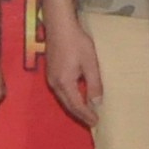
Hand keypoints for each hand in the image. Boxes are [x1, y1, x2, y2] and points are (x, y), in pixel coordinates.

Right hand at [38, 0, 99, 126]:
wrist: (59, 26)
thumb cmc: (76, 43)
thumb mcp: (90, 63)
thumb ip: (94, 84)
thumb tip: (97, 102)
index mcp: (65, 83)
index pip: (77, 105)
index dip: (87, 115)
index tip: (96, 123)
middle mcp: (55, 84)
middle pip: (68, 105)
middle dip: (80, 114)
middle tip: (92, 121)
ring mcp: (51, 78)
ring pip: (64, 98)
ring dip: (75, 106)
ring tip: (87, 112)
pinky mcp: (51, 72)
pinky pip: (61, 91)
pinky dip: (70, 97)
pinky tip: (78, 96)